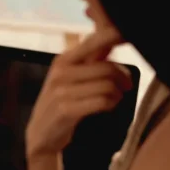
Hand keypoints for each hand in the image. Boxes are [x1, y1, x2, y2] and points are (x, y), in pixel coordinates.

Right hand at [25, 27, 130, 161]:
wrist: (41, 134)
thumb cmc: (61, 102)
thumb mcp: (71, 76)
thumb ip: (91, 58)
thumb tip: (116, 35)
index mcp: (63, 59)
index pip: (94, 40)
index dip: (115, 35)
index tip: (128, 38)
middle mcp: (61, 71)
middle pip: (107, 67)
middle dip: (123, 77)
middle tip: (126, 85)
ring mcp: (62, 90)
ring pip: (107, 85)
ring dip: (118, 93)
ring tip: (115, 97)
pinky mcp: (66, 109)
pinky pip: (102, 102)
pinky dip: (111, 104)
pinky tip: (108, 106)